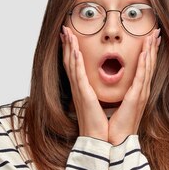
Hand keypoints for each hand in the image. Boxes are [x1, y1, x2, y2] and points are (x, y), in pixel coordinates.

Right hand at [60, 25, 108, 141]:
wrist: (102, 140)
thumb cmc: (103, 125)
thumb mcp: (102, 105)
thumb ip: (99, 94)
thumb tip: (101, 89)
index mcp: (84, 89)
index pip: (76, 65)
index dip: (72, 50)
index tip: (71, 36)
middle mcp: (79, 88)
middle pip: (70, 61)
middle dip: (67, 44)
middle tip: (65, 29)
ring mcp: (80, 91)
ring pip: (72, 65)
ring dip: (69, 48)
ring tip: (67, 33)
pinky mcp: (84, 96)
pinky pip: (78, 77)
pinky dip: (76, 63)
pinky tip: (75, 52)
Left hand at [108, 28, 160, 145]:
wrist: (115, 142)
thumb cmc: (114, 126)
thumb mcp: (116, 106)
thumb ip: (118, 95)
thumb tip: (113, 88)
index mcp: (136, 93)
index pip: (144, 68)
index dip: (148, 53)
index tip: (149, 40)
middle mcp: (141, 92)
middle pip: (149, 65)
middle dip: (152, 47)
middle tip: (156, 32)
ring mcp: (140, 94)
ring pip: (147, 67)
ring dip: (150, 50)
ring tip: (152, 36)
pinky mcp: (136, 98)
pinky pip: (141, 77)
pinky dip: (144, 63)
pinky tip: (145, 52)